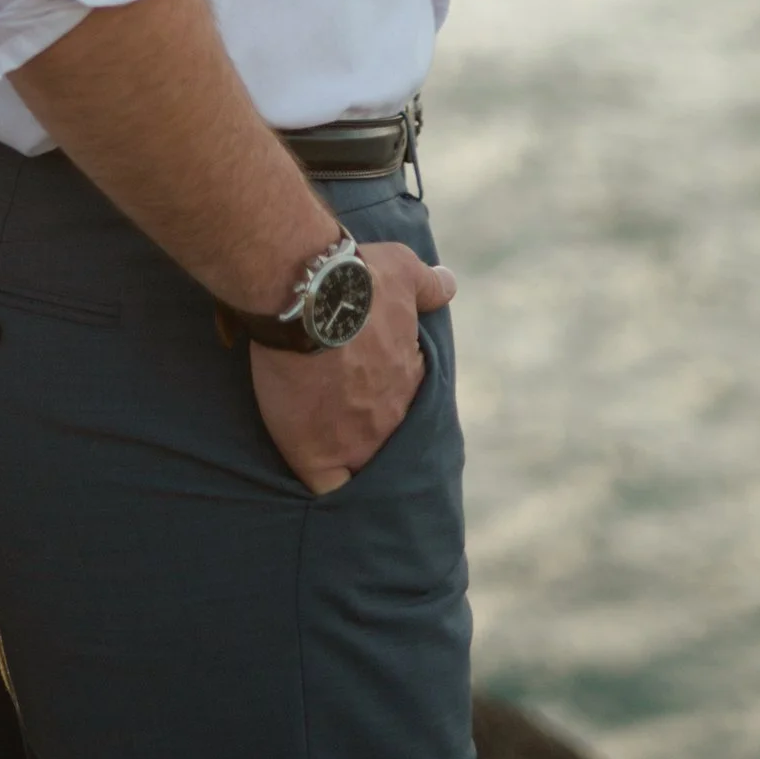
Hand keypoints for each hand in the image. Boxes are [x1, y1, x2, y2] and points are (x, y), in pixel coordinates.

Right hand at [248, 239, 454, 495]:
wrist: (311, 293)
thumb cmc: (358, 278)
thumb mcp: (403, 269)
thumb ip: (428, 285)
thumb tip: (449, 284)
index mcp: (410, 380)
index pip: (406, 405)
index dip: (384, 400)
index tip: (366, 390)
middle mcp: (392, 417)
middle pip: (385, 440)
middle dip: (367, 431)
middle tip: (339, 417)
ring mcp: (357, 441)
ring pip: (358, 466)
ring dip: (345, 456)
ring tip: (321, 445)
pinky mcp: (317, 454)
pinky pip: (326, 488)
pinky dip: (322, 484)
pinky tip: (310, 473)